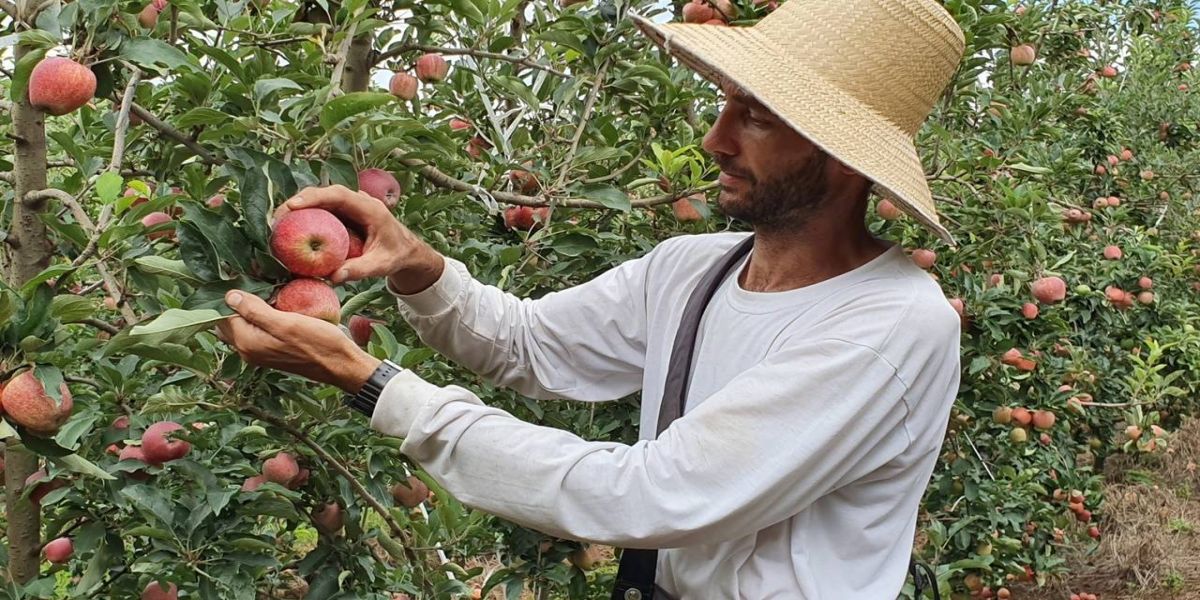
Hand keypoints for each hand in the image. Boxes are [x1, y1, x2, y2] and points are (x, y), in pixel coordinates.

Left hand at [216, 290, 380, 392]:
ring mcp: (259, 353)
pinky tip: (273, 305)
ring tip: (263, 290)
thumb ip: (255, 311)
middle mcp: (248, 351)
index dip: (229, 294)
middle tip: (252, 281)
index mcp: (247, 342)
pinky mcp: (271, 352)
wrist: (340, 365)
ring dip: (247, 309)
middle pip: (228, 322)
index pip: (222, 315)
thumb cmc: (318, 342)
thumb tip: (229, 296)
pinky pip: (255, 331)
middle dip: (235, 302)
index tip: (241, 275)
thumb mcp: (286, 322)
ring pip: (241, 326)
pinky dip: (258, 317)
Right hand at [279, 185, 443, 290]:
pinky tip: (291, 229)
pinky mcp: (344, 213)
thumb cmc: (396, 256)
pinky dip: (306, 216)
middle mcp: (359, 201)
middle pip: (324, 193)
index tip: (293, 206)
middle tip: (277, 218)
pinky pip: (323, 210)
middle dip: (299, 201)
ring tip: (278, 224)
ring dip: (299, 208)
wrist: (406, 250)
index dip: (315, 197)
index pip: (339, 195)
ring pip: (321, 200)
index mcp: (370, 209)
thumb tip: (333, 277)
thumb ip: (359, 270)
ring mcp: (351, 206)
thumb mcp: (380, 265)